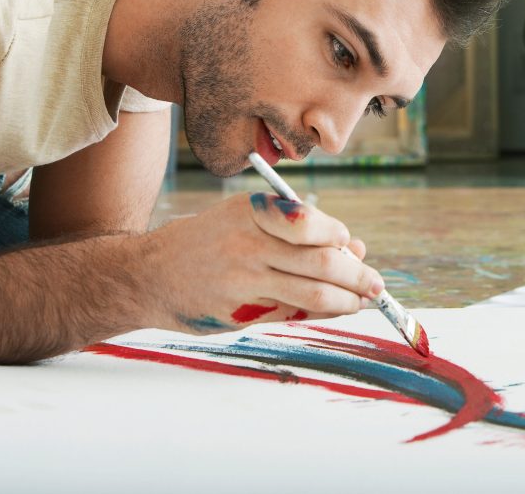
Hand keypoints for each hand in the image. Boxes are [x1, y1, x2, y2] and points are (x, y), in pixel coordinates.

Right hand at [142, 192, 382, 332]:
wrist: (148, 275)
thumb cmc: (209, 242)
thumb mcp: (246, 220)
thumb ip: (299, 231)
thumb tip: (356, 249)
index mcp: (254, 210)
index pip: (311, 224)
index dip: (339, 238)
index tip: (352, 246)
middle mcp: (250, 243)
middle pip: (321, 261)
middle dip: (357, 276)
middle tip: (376, 286)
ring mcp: (246, 279)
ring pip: (313, 293)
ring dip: (346, 301)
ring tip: (361, 303)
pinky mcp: (242, 311)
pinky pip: (293, 313)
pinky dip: (319, 313)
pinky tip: (331, 311)